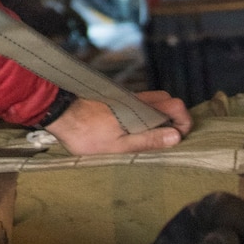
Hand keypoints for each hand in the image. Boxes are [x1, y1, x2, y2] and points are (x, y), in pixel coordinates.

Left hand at [47, 89, 190, 155]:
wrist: (59, 114)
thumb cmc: (85, 134)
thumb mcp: (118, 145)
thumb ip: (147, 140)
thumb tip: (175, 136)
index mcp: (140, 109)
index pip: (175, 105)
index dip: (184, 121)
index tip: (177, 137)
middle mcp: (135, 99)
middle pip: (166, 100)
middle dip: (174, 118)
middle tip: (166, 138)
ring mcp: (124, 98)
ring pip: (151, 101)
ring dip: (158, 116)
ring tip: (148, 137)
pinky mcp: (114, 100)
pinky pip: (137, 103)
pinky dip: (144, 114)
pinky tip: (132, 130)